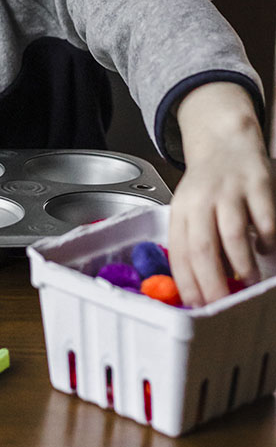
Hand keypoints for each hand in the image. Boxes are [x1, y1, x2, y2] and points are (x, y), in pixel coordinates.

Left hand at [169, 82, 275, 305]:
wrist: (225, 141)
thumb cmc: (208, 186)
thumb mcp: (191, 210)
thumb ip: (194, 241)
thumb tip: (201, 288)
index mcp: (181, 210)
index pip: (180, 252)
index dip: (187, 282)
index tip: (196, 305)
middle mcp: (201, 200)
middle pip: (203, 247)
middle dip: (213, 283)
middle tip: (224, 304)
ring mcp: (229, 191)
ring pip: (232, 233)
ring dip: (242, 263)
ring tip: (249, 279)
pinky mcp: (256, 183)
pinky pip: (264, 217)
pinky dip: (266, 238)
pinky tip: (265, 248)